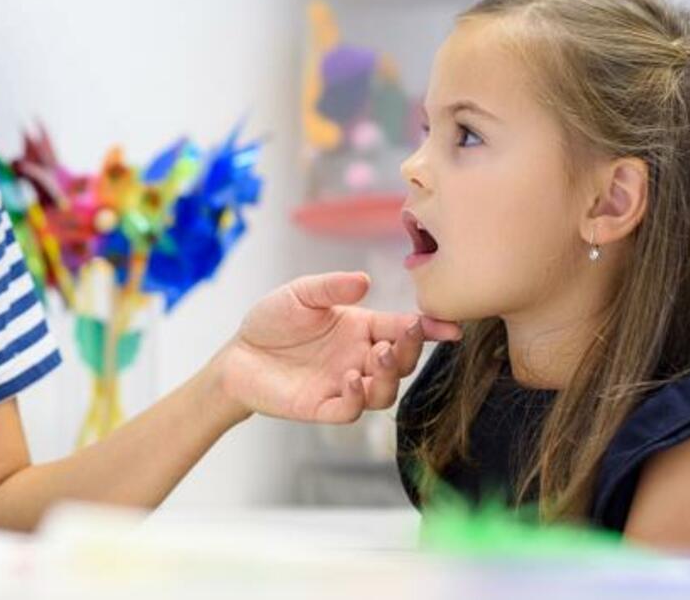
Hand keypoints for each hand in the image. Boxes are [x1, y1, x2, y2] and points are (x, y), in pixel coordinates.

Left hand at [216, 271, 459, 424]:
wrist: (238, 354)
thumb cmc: (272, 320)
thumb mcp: (301, 294)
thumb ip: (331, 288)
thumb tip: (365, 280)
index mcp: (361, 327)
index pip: (403, 328)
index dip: (429, 328)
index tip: (451, 327)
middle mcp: (359, 357)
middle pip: (402, 362)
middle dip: (410, 352)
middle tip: (397, 341)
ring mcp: (344, 385)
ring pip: (385, 392)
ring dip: (389, 377)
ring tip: (376, 357)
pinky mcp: (323, 407)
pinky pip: (351, 410)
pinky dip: (358, 397)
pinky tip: (351, 379)